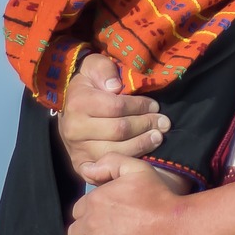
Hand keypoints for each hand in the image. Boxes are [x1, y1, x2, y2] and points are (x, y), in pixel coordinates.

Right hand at [57, 52, 170, 184]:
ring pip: (117, 151)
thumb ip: (104, 70)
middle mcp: (75, 129)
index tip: (155, 105)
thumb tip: (115, 87)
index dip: (140, 106)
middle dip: (146, 125)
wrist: (70, 112)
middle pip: (119, 131)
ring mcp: (78, 150)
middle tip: (164, 122)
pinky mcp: (83, 167)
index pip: (117, 107)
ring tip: (158, 136)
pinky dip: (129, 161)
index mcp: (78, 103)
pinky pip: (110, 167)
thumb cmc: (89, 87)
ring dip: (143, 144)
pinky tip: (144, 154)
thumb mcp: (94, 67)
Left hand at [64, 168, 190, 234]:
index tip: (106, 224)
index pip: (78, 212)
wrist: (180, 229)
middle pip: (74, 232)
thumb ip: (110, 163)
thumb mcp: (139, 170)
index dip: (90, 217)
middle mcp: (91, 222)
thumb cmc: (162, 199)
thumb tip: (86, 170)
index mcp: (96, 199)